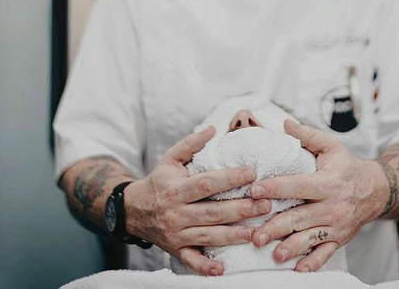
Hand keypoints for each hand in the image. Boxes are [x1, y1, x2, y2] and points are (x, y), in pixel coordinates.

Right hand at [124, 126, 271, 275]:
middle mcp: (177, 213)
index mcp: (176, 189)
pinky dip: (206, 267)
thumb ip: (191, 144)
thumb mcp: (169, 158)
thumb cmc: (158, 181)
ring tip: (257, 232)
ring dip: (234, 235)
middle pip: (213, 212)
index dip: (230, 179)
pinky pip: (192, 261)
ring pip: (209, 236)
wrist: (133, 211)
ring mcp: (177, 234)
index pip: (207, 184)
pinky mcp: (176, 250)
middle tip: (266, 204)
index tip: (252, 173)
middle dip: (241, 209)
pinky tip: (223, 269)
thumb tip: (212, 128)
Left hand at [249, 120, 387, 272]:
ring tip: (272, 254)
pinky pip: (325, 254)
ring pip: (309, 239)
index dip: (275, 187)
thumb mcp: (330, 146)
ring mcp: (336, 226)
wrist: (375, 189)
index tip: (254, 190)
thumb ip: (307, 135)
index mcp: (327, 182)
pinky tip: (296, 270)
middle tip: (254, 234)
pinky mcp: (339, 239)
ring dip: (290, 248)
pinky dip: (312, 264)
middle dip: (275, 227)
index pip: (297, 185)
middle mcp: (332, 207)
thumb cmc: (347, 165)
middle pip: (299, 218)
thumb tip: (285, 124)